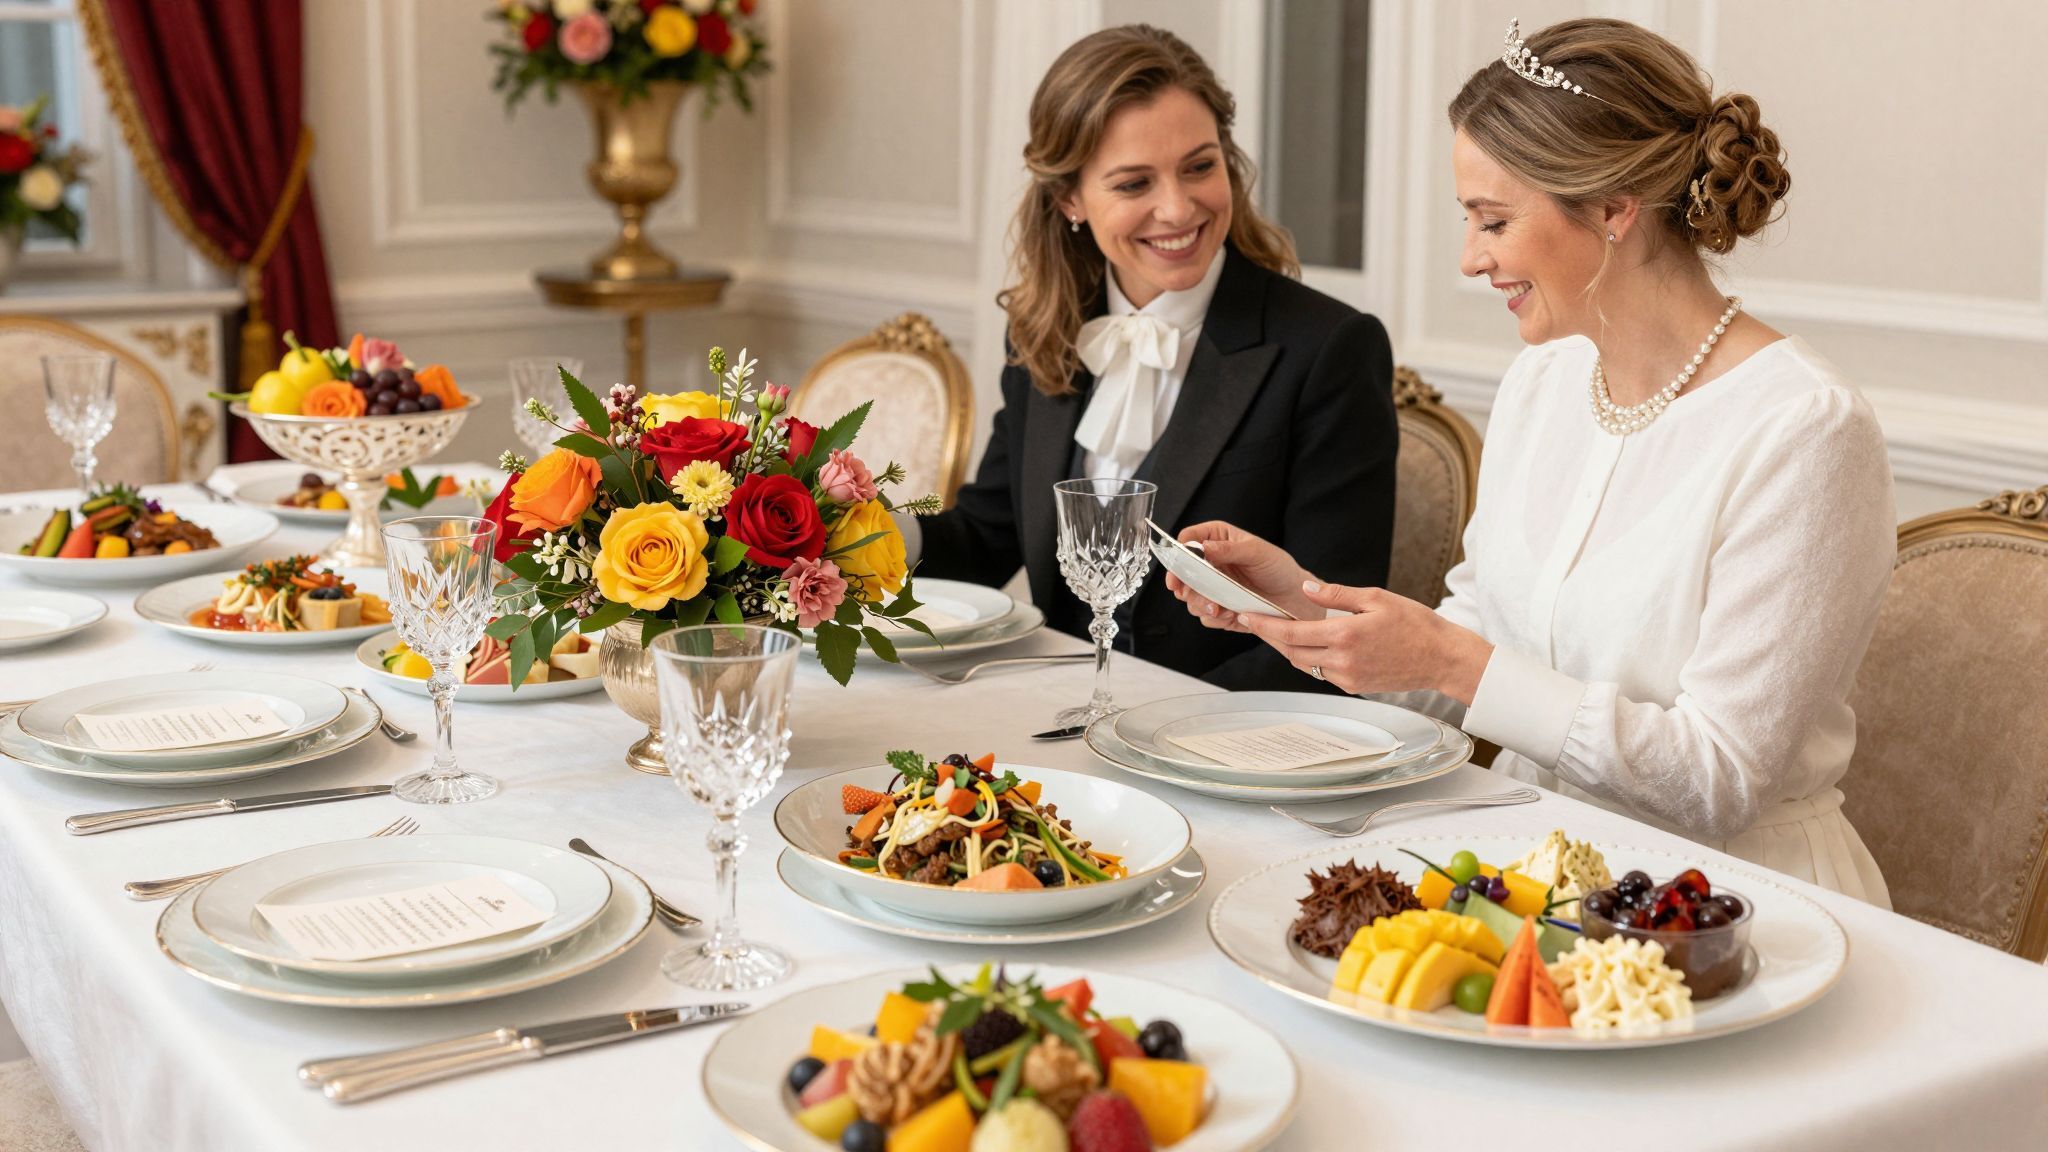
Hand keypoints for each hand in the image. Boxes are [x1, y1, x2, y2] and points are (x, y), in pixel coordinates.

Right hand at [1165, 521, 1315, 627]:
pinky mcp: (1218, 608)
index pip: (1187, 541)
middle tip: (1188, 594)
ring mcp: (1212, 587)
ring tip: (1219, 607)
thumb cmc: (1278, 567)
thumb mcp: (1256, 552)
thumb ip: (1229, 549)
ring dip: (1200, 604)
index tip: (1176, 571)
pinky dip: (1215, 618)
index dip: (1177, 554)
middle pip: (1181, 573)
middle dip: (1184, 586)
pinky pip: (1206, 616)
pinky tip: (1231, 614)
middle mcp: (1210, 563)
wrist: (1294, 598)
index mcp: (1216, 540)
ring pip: (1190, 597)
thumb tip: (1204, 547)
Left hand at [1233, 582, 1493, 702]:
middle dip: (1270, 636)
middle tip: (1254, 620)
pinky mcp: (1354, 687)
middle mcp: (1342, 661)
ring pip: (1304, 664)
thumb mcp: (1376, 598)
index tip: (1245, 615)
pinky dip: (1310, 659)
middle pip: (1291, 651)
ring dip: (1289, 648)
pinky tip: (1309, 644)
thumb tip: (1306, 589)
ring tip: (1278, 629)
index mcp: (1344, 635)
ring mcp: (1347, 678)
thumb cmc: (1415, 624)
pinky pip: (1321, 673)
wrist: (1442, 658)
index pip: (1291, 632)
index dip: (1264, 625)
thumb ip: (1337, 594)